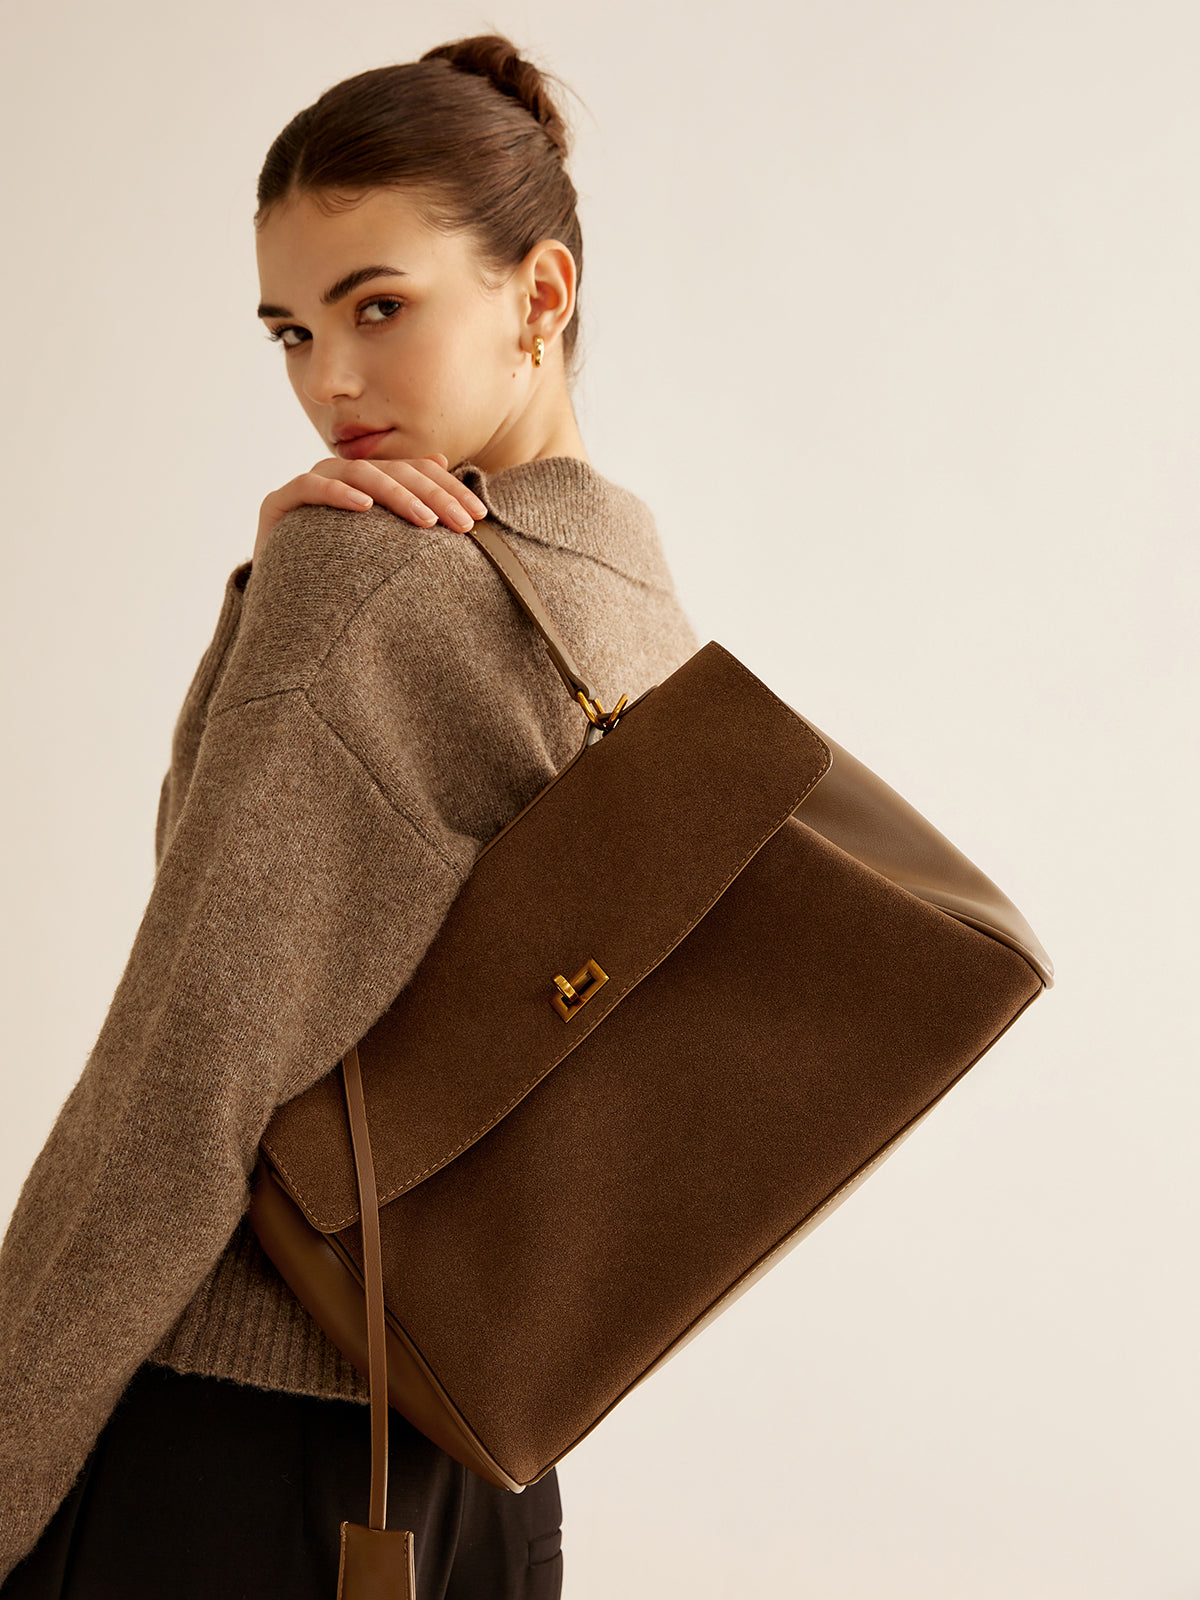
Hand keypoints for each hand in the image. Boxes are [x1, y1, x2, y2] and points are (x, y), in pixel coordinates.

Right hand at [254, 454, 488, 561]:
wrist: (283, 605)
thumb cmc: (341, 576)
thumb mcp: (385, 548)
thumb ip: (412, 507)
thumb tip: (442, 458)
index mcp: (368, 483)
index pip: (414, 472)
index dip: (449, 488)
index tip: (480, 515)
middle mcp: (340, 477)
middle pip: (393, 471)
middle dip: (432, 495)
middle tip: (462, 522)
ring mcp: (308, 487)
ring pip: (358, 473)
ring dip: (395, 494)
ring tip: (425, 520)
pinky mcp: (278, 505)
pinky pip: (309, 487)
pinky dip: (338, 493)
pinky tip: (364, 507)